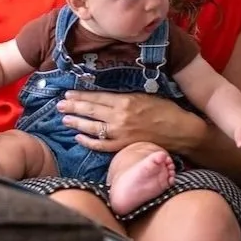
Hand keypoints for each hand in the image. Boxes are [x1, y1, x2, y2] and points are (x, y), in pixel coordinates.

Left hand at [55, 89, 201, 152]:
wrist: (181, 131)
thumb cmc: (165, 110)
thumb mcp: (143, 96)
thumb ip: (122, 97)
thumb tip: (103, 96)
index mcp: (124, 101)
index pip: (96, 97)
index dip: (80, 96)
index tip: (67, 93)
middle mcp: (119, 117)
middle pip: (90, 111)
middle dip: (72, 107)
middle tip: (59, 105)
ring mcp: (120, 134)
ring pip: (92, 128)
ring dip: (76, 123)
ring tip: (65, 119)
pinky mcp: (123, 147)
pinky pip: (101, 146)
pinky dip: (88, 142)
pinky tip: (79, 138)